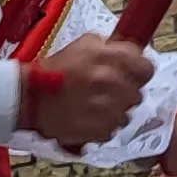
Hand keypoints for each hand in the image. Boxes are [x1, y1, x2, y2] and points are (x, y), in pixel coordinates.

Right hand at [27, 35, 154, 149]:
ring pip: (127, 113)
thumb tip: (128, 53)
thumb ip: (110, 47)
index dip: (138, 70)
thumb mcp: (83, 45)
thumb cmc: (55, 69)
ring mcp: (111, 111)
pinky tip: (87, 117)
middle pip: (138, 92)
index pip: (147, 68)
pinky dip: (103, 124)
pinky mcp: (102, 131)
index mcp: (112, 59)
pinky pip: (113, 128)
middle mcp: (116, 85)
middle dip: (124, 90)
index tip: (129, 73)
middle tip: (106, 89)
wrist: (30, 98)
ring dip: (114, 109)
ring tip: (93, 105)